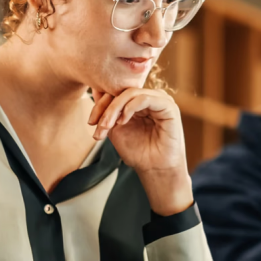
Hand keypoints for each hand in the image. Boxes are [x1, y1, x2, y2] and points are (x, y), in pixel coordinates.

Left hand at [88, 88, 192, 215]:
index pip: (117, 92)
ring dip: (115, 109)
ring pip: (131, 93)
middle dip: (106, 108)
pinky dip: (129, 108)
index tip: (91, 122)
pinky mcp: (168, 106)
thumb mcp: (115, 129)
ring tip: (108, 126)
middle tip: (98, 125)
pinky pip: (145, 98)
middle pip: (122, 91)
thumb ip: (107, 112)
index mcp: (139, 102)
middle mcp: (151, 98)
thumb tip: (95, 91)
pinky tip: (123, 121)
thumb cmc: (138, 152)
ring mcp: (160, 100)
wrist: (154, 169)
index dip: (101, 104)